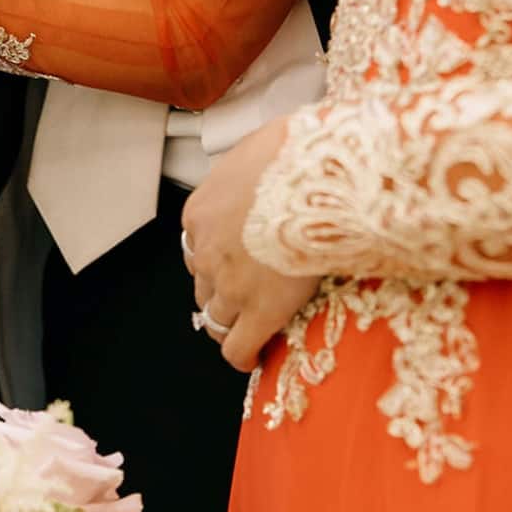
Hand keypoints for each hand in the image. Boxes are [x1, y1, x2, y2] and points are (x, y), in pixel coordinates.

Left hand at [181, 115, 321, 371]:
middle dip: (219, 292)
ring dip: (228, 324)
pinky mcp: (259, 310)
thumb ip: (254, 172)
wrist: (312, 177)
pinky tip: (254, 360)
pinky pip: (238, 346)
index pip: (198, 246)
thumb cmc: (294, 154)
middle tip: (243, 298)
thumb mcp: (259, 152)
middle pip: (202, 283)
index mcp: (200, 214)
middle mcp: (205, 251)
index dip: (218, 258)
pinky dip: (243, 356)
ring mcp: (228, 284)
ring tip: (249, 330)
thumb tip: (275, 163)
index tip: (235, 263)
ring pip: (215, 317)